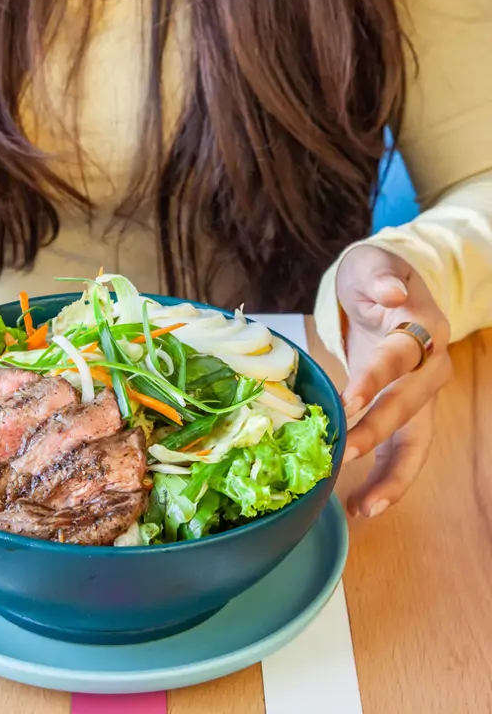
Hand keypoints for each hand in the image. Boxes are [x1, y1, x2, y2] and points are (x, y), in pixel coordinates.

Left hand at [336, 245, 450, 517]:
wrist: (392, 288)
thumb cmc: (376, 277)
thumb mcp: (373, 264)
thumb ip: (380, 277)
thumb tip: (392, 293)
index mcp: (423, 329)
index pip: (398, 357)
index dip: (374, 378)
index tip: (348, 400)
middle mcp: (430, 367)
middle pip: (407, 406)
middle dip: (375, 433)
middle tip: (341, 456)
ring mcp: (422, 395)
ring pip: (416, 441)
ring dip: (391, 476)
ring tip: (362, 508)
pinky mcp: (408, 412)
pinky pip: (404, 452)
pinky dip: (386, 479)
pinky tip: (360, 504)